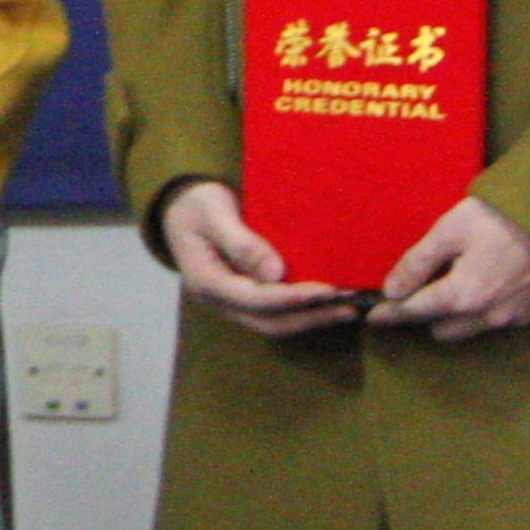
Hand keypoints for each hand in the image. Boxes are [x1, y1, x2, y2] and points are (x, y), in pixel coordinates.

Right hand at [159, 180, 361, 336]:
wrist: (180, 209)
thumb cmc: (197, 205)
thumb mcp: (214, 213)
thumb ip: (242, 243)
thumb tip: (276, 273)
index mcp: (206, 281)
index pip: (256, 299)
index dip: (294, 298)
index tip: (329, 289)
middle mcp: (219, 301)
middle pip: (270, 323)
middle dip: (311, 317)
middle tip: (349, 307)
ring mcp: (231, 303)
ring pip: (275, 324)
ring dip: (311, 319)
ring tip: (347, 308)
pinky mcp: (244, 299)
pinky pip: (275, 314)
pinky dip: (303, 312)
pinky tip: (328, 302)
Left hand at [370, 195, 529, 340]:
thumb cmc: (500, 218)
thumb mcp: (449, 231)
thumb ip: (417, 263)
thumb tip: (392, 290)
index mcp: (462, 296)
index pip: (414, 312)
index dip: (389, 314)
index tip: (372, 316)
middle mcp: (487, 316)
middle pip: (441, 328)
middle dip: (426, 314)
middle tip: (421, 289)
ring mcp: (514, 319)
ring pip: (470, 329)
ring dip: (456, 316)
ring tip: (455, 286)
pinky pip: (498, 322)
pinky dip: (487, 310)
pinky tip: (490, 285)